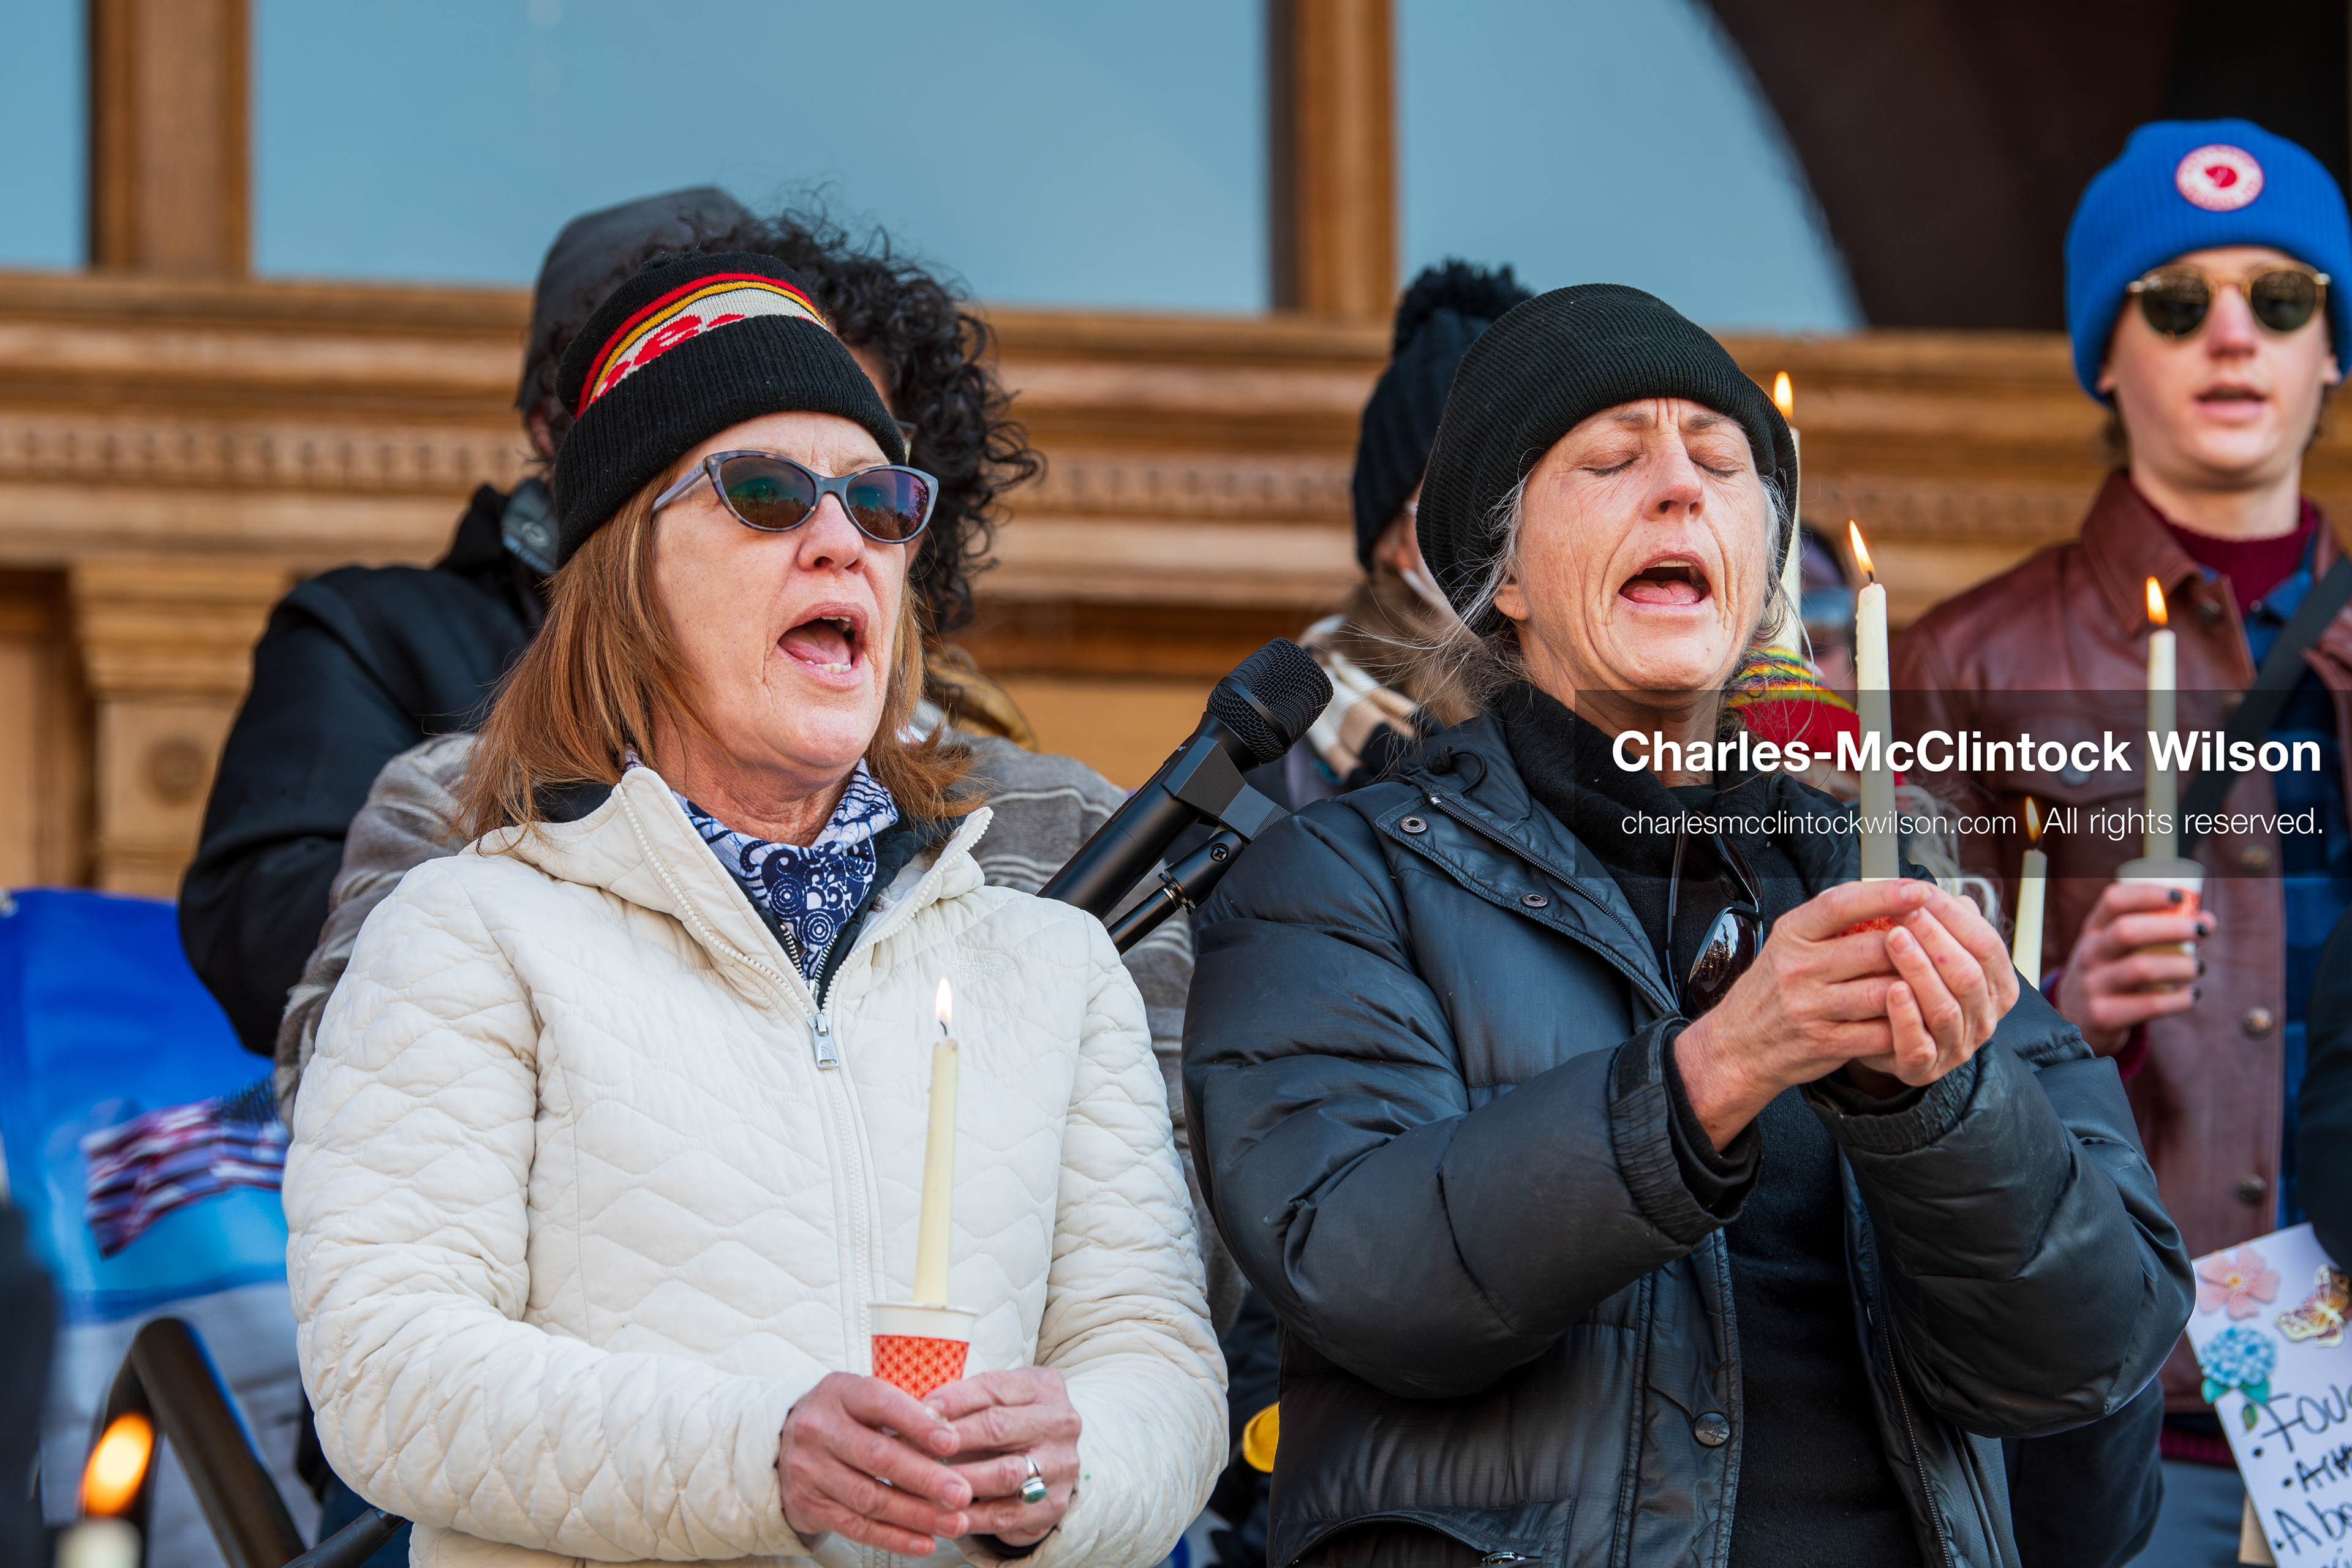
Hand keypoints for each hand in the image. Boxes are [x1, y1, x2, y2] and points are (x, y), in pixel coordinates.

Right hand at [777, 1372, 970, 1556]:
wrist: (782, 1444)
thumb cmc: (842, 1418)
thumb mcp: (865, 1400)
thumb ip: (903, 1412)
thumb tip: (950, 1436)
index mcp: (840, 1392)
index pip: (882, 1404)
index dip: (919, 1424)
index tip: (952, 1443)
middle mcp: (819, 1429)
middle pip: (877, 1457)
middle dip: (925, 1478)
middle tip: (961, 1494)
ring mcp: (809, 1469)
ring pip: (869, 1498)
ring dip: (916, 1515)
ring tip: (952, 1523)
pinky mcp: (808, 1505)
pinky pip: (856, 1527)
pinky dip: (894, 1538)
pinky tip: (923, 1542)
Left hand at [925, 1367, 1081, 1546]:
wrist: (1049, 1463)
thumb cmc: (1008, 1423)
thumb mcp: (994, 1400)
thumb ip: (963, 1402)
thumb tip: (914, 1413)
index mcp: (1042, 1386)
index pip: (993, 1388)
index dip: (953, 1400)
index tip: (919, 1411)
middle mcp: (1060, 1422)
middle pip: (999, 1427)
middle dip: (952, 1438)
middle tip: (915, 1448)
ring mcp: (1062, 1465)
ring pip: (1004, 1474)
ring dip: (959, 1480)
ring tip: (924, 1483)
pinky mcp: (1053, 1504)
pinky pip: (1006, 1513)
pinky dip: (971, 1516)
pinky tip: (944, 1515)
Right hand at [1676, 879, 2014, 1146]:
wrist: (1737, 1046)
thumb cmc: (1774, 990)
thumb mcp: (1789, 946)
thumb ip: (1831, 924)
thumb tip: (1891, 898)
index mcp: (1791, 934)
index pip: (1841, 904)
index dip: (1885, 895)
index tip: (1920, 890)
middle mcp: (1797, 967)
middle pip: (1874, 949)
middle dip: (1914, 947)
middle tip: (1940, 946)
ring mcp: (1810, 1007)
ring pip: (1883, 992)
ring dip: (1914, 988)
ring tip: (1932, 983)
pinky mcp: (1824, 1042)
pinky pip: (1880, 1032)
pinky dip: (1904, 1025)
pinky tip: (1914, 1018)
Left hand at [1841, 884, 2020, 1096]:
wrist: (1881, 1037)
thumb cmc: (1914, 986)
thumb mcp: (1936, 954)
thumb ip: (1948, 928)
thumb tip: (1953, 896)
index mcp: (1997, 988)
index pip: (1987, 946)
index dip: (1955, 917)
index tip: (1921, 892)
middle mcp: (1983, 1019)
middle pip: (1968, 974)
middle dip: (1935, 938)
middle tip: (1902, 911)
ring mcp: (1956, 1047)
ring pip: (1945, 1008)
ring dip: (1919, 970)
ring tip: (1893, 939)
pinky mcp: (1924, 1067)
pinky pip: (1919, 1043)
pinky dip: (1906, 1015)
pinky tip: (1890, 989)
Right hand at [2055, 882, 2207, 1054]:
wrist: (2073, 1021)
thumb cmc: (2109, 974)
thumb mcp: (2113, 948)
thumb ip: (2153, 931)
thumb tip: (2207, 920)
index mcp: (2093, 931)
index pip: (2113, 901)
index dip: (2147, 894)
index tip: (2178, 896)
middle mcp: (2089, 955)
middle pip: (2127, 931)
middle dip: (2172, 928)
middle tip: (2201, 931)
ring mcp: (2093, 986)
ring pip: (2141, 968)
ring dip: (2180, 966)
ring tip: (2198, 968)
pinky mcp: (2104, 1016)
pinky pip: (2149, 1005)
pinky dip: (2179, 1000)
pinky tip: (2190, 996)